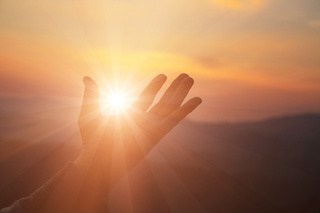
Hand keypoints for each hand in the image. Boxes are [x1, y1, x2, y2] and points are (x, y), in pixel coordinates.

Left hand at [75, 73, 201, 189]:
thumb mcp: (88, 114)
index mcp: (130, 114)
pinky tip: (197, 99)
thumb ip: (91, 95)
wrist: (96, 162)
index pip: (146, 96)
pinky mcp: (157, 134)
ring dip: (181, 93)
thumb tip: (87, 78)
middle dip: (174, 88)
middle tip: (185, 75)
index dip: (155, 86)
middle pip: (163, 100)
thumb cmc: (90, 142)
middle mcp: (144, 120)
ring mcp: (151, 127)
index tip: (163, 76)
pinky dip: (187, 110)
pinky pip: (175, 120)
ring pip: (170, 106)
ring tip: (190, 79)